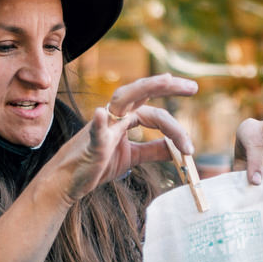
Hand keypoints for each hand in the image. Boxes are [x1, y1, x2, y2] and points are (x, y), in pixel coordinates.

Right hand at [44, 73, 198, 204]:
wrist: (69, 181)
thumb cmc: (96, 165)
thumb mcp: (131, 157)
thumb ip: (152, 150)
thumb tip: (175, 149)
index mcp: (125, 119)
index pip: (155, 114)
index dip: (175, 127)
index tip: (191, 147)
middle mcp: (115, 116)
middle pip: (142, 93)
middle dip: (167, 86)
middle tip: (194, 86)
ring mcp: (102, 126)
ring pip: (124, 99)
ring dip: (147, 88)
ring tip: (168, 80)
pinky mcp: (92, 144)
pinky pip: (96, 131)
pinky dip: (100, 123)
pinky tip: (102, 115)